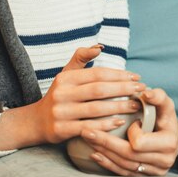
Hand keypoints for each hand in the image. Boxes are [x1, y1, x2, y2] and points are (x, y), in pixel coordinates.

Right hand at [0, 45, 144, 149]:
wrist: (36, 122)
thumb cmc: (60, 95)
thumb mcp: (66, 74)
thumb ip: (81, 58)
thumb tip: (100, 46)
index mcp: (66, 78)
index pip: (97, 74)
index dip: (119, 75)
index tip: (136, 77)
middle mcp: (62, 94)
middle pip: (99, 90)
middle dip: (123, 89)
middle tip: (141, 89)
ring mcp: (61, 112)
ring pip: (96, 109)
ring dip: (119, 107)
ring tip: (136, 106)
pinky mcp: (62, 130)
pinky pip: (89, 127)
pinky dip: (106, 124)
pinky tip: (120, 121)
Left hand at [79, 88, 177, 175]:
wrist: (172, 137)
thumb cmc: (166, 118)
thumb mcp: (165, 105)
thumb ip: (158, 96)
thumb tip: (146, 92)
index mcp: (168, 143)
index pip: (140, 142)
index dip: (131, 132)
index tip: (130, 122)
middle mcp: (163, 160)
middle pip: (128, 155)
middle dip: (105, 143)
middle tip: (87, 131)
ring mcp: (154, 171)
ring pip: (123, 165)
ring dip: (103, 152)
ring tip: (88, 139)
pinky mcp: (144, 175)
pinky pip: (123, 172)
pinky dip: (108, 164)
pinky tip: (95, 154)